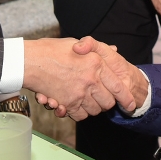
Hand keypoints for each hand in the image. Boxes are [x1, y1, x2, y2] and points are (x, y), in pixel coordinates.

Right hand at [22, 37, 136, 120]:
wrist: (30, 61)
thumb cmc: (51, 50)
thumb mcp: (78, 43)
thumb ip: (97, 49)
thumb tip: (114, 49)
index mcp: (97, 64)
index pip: (119, 87)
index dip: (127, 98)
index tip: (130, 105)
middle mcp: (91, 80)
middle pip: (108, 102)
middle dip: (106, 103)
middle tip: (101, 99)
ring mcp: (79, 93)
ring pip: (95, 110)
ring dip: (93, 108)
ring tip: (87, 100)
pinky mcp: (68, 103)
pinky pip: (80, 116)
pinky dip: (80, 113)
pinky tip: (76, 105)